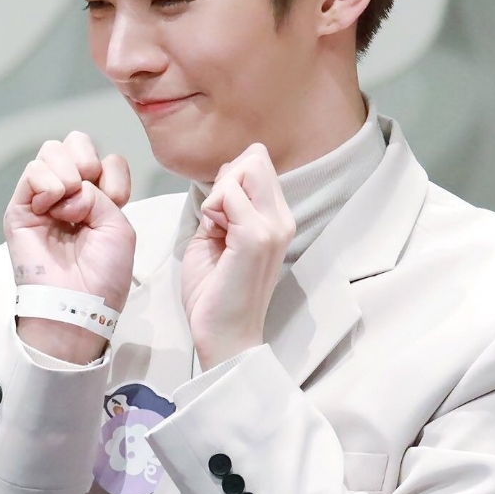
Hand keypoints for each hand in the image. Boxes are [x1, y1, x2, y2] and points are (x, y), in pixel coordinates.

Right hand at [3, 131, 135, 314]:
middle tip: (89, 192)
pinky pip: (32, 171)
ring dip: (68, 172)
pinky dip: (48, 183)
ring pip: (51, 150)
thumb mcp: (119, 224)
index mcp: (97, 198)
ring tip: (70, 206)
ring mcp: (43, 200)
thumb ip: (101, 192)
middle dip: (87, 159)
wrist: (79, 301)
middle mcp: (70, 194)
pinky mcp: (20, 209)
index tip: (117, 200)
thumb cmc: (104, 272)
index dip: (112, 172)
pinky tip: (54, 208)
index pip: (103, 157)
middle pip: (74, 143)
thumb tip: (67, 186)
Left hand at [180, 143, 295, 369]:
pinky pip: (229, 195)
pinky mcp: (256, 237)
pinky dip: (211, 209)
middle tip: (215, 219)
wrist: (223, 334)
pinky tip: (213, 237)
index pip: (259, 163)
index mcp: (277, 218)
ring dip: (217, 195)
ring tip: (215, 231)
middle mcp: (283, 219)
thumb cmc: (216, 290)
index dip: (231, 177)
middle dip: (225, 178)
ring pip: (244, 169)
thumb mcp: (220, 235)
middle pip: (256, 158)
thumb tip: (226, 174)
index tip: (219, 213)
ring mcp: (273, 227)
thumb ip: (226, 204)